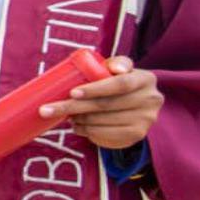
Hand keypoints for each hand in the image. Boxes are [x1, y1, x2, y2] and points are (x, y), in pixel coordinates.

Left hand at [39, 56, 161, 148]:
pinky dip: (88, 132)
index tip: (72, 92)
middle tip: (48, 109)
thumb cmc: (119, 81)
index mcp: (145, 79)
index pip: (120, 84)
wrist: (138, 105)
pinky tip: (77, 127)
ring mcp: (146, 120)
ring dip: (79, 120)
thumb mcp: (119, 69)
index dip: (95, 89)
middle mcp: (151, 100)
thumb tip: (114, 67)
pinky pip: (107, 136)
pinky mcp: (137, 135)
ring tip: (64, 116)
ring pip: (104, 122)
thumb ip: (116, 63)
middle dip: (74, 107)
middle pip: (106, 105)